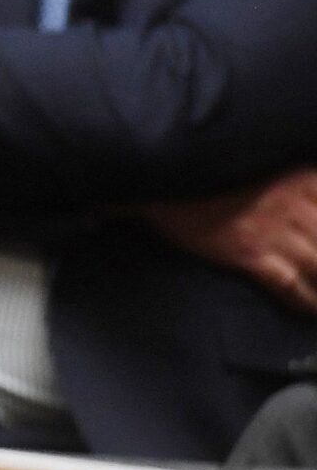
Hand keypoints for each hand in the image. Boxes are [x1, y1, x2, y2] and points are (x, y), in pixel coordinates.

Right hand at [141, 168, 316, 312]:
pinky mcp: (251, 255)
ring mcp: (275, 233)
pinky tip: (310, 309)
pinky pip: (290, 285)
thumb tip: (315, 189)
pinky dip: (305, 301)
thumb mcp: (273, 160)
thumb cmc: (217, 167)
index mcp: (307, 178)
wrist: (167, 175)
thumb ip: (305, 178)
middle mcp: (298, 205)